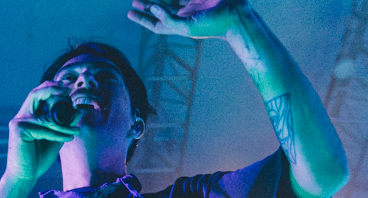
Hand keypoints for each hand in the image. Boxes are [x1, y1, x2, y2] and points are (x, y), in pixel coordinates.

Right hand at [5, 81, 80, 182]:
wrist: (25, 176)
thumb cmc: (38, 158)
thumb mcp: (56, 138)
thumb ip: (64, 124)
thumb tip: (78, 110)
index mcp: (28, 115)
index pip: (38, 95)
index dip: (52, 88)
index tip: (69, 88)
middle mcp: (21, 116)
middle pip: (35, 94)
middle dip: (52, 89)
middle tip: (69, 90)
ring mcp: (18, 122)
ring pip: (45, 117)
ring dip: (63, 123)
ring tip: (76, 129)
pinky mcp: (18, 131)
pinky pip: (43, 129)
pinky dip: (57, 133)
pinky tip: (68, 137)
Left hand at [126, 0, 248, 38]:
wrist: (237, 15)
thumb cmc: (214, 25)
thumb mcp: (188, 27)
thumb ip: (168, 19)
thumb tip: (153, 8)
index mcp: (180, 26)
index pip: (157, 24)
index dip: (143, 19)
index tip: (130, 13)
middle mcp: (184, 15)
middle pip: (161, 10)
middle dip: (147, 6)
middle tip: (134, 1)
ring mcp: (192, 5)